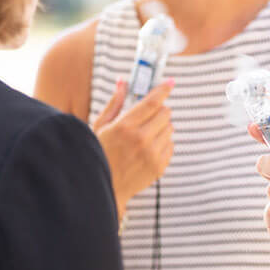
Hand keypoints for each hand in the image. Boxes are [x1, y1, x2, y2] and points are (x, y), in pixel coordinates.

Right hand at [93, 78, 173, 213]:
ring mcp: (152, 155)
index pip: (152, 102)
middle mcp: (141, 140)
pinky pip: (171, 145)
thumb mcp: (100, 127)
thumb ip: (115, 103)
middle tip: (147, 116)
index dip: (163, 90)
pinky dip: (163, 143)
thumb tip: (122, 82)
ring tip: (144, 135)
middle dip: (158, 110)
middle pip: (165, 113)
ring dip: (161, 127)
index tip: (170, 82)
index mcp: (124, 127)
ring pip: (170, 128)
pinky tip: (148, 148)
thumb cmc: (99, 154)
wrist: (102, 188)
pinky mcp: (159, 167)